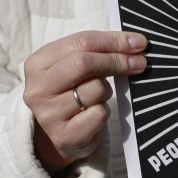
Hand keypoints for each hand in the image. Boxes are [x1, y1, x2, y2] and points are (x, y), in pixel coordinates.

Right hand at [23, 31, 147, 177]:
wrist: (62, 135)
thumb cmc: (73, 93)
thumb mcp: (75, 67)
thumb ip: (97, 51)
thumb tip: (135, 43)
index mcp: (37, 63)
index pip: (81, 42)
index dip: (113, 40)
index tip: (139, 42)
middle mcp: (38, 88)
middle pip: (84, 63)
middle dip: (116, 60)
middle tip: (139, 62)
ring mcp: (48, 114)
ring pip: (95, 89)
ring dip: (107, 90)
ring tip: (99, 96)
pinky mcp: (64, 136)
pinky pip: (99, 114)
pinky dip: (105, 111)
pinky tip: (95, 114)